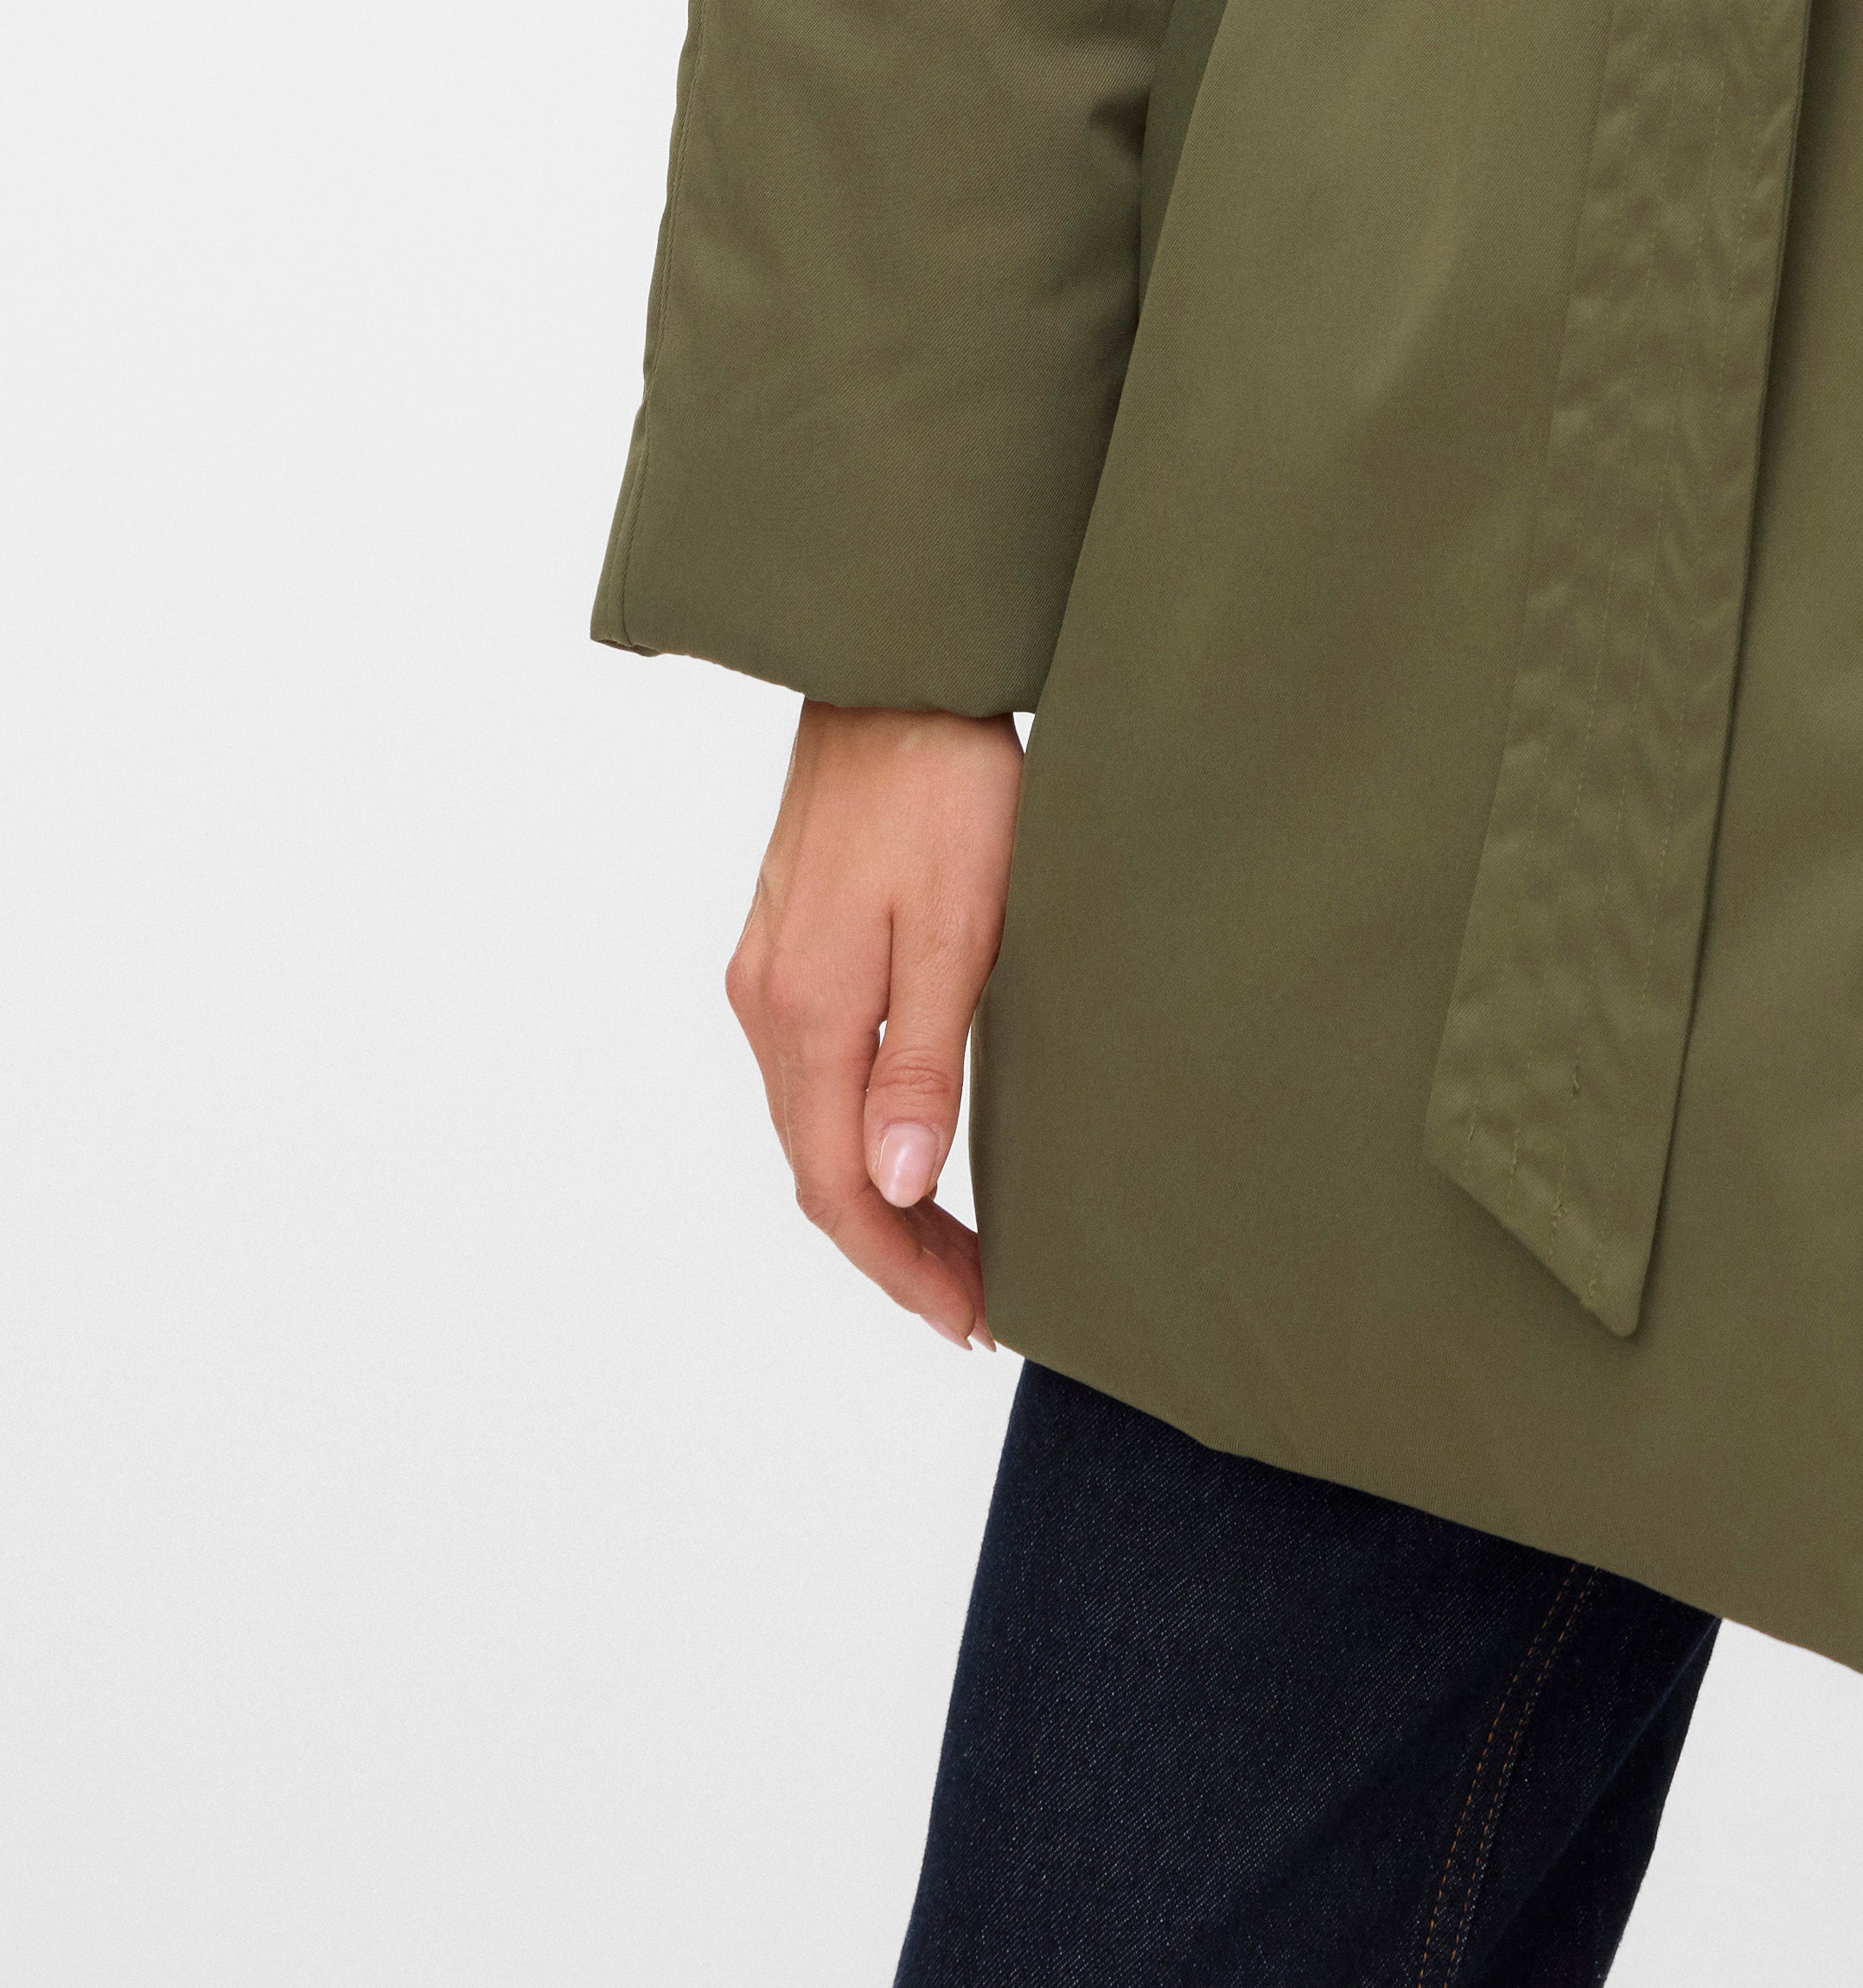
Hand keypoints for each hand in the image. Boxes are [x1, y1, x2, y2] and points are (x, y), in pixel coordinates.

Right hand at [724, 698, 1024, 1348]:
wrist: (894, 667)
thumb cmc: (945, 781)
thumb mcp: (961, 924)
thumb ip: (926, 1061)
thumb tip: (900, 1189)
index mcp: (808, 1013)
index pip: (840, 1189)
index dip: (901, 1268)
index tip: (967, 1319)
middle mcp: (766, 1005)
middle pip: (817, 1170)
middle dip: (892, 1248)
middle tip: (972, 1300)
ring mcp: (765, 971)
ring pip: (810, 1123)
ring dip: (873, 1193)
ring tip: (950, 1240)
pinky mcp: (784, 939)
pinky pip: (810, 1070)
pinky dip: (855, 1128)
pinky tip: (905, 1139)